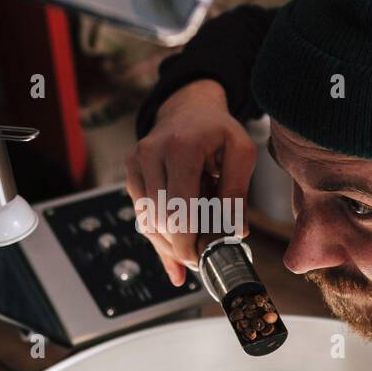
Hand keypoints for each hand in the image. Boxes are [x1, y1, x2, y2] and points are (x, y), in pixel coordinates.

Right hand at [124, 80, 255, 285]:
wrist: (188, 110)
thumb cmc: (217, 131)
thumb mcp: (241, 153)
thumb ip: (238, 194)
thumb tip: (234, 233)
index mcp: (182, 147)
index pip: (180, 208)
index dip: (189, 241)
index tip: (202, 259)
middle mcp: (151, 153)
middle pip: (160, 219)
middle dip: (180, 246)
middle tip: (200, 260)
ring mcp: (136, 162)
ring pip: (146, 221)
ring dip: (168, 243)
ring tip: (192, 246)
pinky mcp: (130, 172)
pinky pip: (140, 215)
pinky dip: (158, 234)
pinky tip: (175, 246)